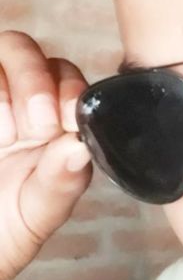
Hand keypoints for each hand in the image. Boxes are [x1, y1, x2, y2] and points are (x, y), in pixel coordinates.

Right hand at [0, 32, 92, 279]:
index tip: (68, 121)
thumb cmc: (4, 231)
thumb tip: (79, 145)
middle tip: (37, 126)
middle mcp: (10, 100)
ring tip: (4, 138)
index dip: (69, 89)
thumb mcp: (37, 214)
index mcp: (47, 119)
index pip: (64, 76)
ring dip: (2, 89)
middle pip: (21, 49)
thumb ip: (60, 180)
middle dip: (34, 80)